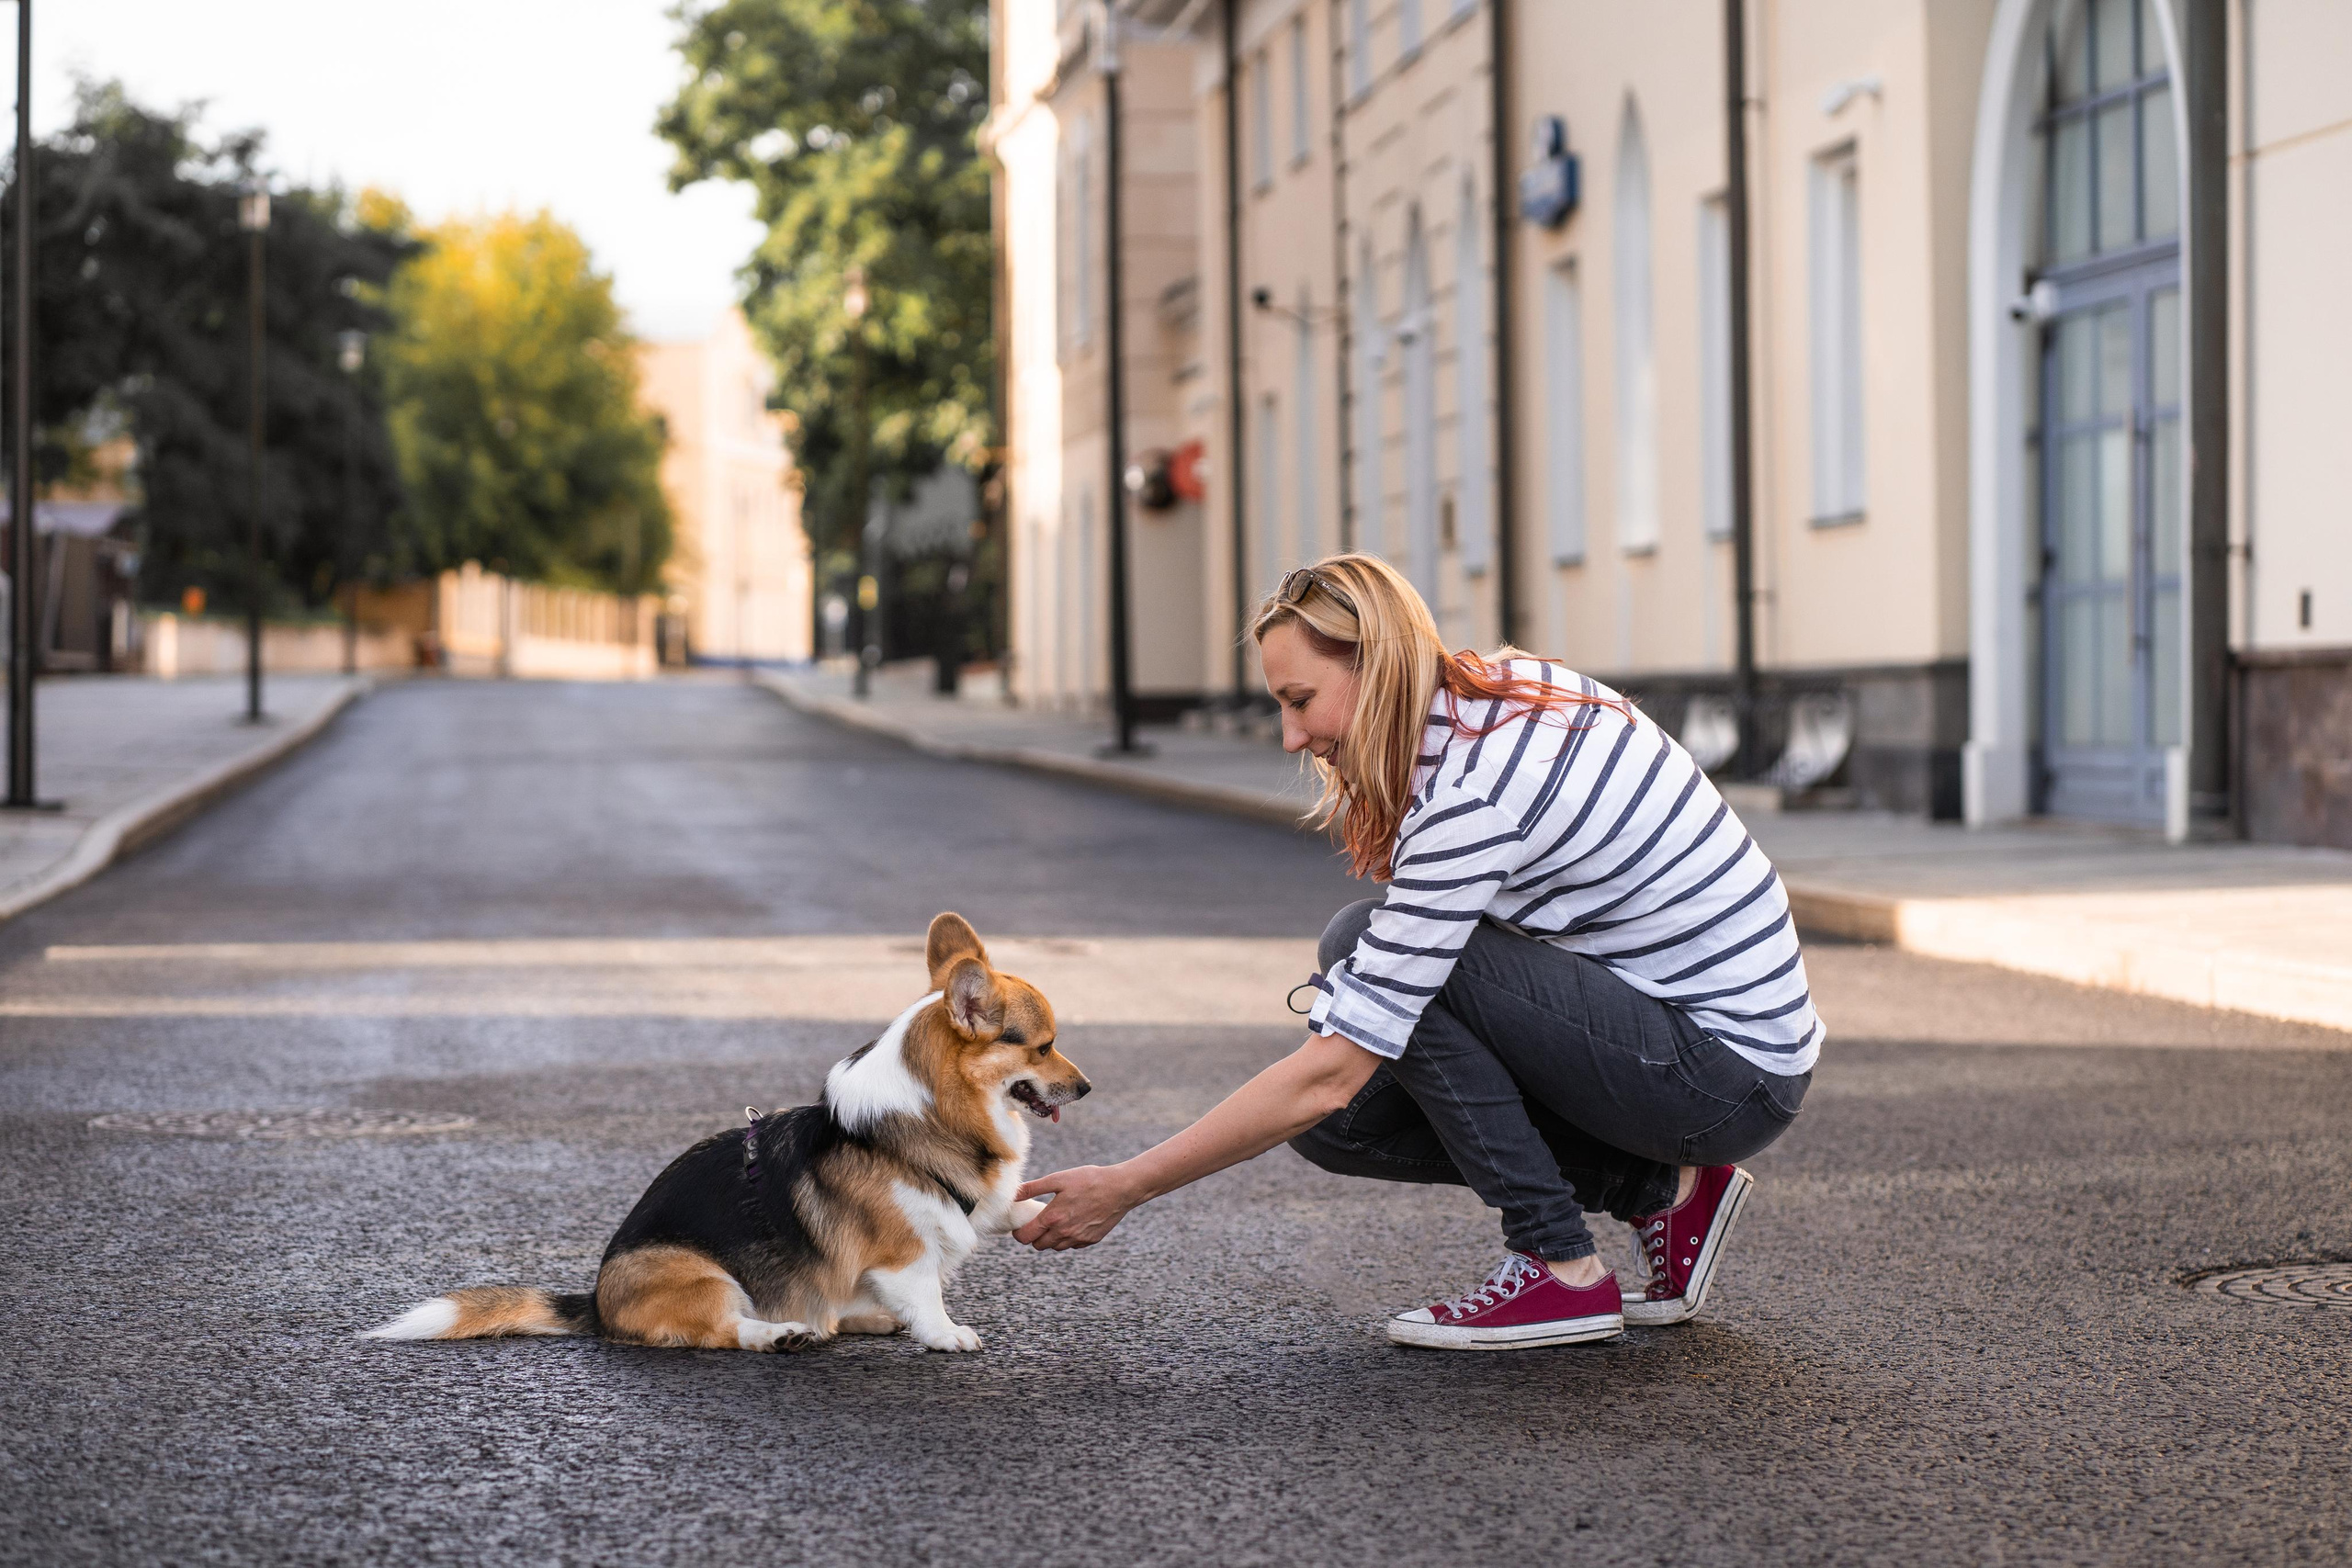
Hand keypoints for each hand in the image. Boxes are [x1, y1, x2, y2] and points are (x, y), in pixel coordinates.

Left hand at [1012, 1165, 1139, 1250]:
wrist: (1120, 1188)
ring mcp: (1078, 1239)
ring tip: (1056, 1221)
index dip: (1019, 1232)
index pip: (1026, 1236)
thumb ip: (1033, 1188)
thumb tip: (1013, 1194)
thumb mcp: (1059, 1178)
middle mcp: (1064, 1232)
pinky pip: (1072, 1245)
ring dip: (1050, 1238)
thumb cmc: (1089, 1180)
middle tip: (1038, 1222)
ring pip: (1055, 1247)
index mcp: (1053, 1217)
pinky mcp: (1091, 1240)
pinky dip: (1068, 1238)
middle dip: (1034, 1236)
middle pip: (1038, 1245)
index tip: (1021, 1225)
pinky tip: (1073, 1222)